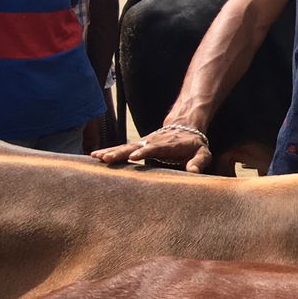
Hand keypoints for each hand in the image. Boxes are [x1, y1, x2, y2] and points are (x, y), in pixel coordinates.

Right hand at [92, 123, 213, 173]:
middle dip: (121, 152)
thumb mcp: (202, 152)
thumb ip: (199, 162)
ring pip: (126, 146)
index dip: (146, 151)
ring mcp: (144, 142)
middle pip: (136, 146)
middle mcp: (153, 142)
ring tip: (96, 157)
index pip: (156, 147)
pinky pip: (122, 148)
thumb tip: (193, 172)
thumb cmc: (194, 144)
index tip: (135, 157)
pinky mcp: (138, 145)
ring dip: (111, 151)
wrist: (185, 126)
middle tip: (107, 159)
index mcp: (169, 144)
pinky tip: (95, 155)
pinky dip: (109, 151)